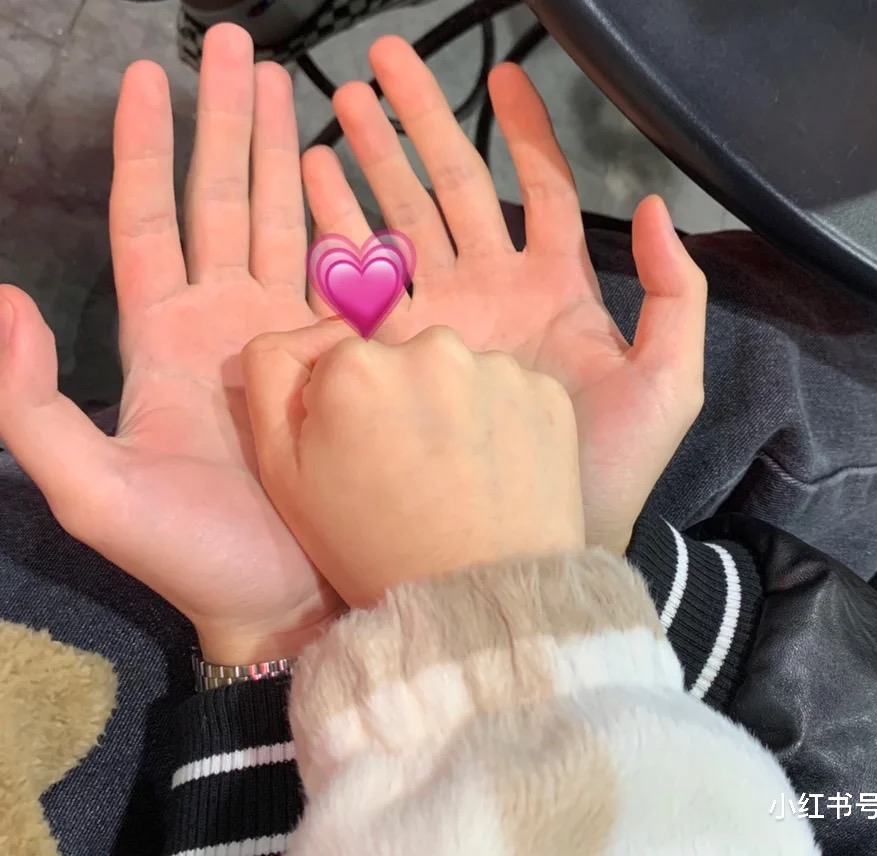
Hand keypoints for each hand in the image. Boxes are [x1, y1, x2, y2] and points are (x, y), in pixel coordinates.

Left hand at [0, 25, 341, 664]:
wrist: (288, 600)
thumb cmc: (192, 552)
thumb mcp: (91, 488)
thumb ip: (30, 404)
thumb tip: (1, 299)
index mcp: (163, 337)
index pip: (149, 219)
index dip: (146, 147)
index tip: (147, 73)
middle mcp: (224, 319)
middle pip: (219, 198)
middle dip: (225, 119)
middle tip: (238, 44)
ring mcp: (287, 332)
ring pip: (280, 217)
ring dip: (279, 148)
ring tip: (288, 81)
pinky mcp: (343, 353)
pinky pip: (342, 267)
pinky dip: (341, 213)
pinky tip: (343, 169)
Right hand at [242, 322, 584, 606]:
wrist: (478, 601)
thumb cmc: (369, 546)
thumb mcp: (283, 473)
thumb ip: (274, 378)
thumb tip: (313, 331)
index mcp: (356, 365)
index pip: (343, 361)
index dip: (348, 410)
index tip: (363, 457)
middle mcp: (430, 347)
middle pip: (405, 359)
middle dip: (403, 400)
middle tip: (413, 472)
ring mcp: (497, 368)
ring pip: (460, 374)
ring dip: (455, 407)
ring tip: (458, 477)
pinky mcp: (548, 392)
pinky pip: (511, 393)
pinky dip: (504, 422)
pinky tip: (498, 473)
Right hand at [303, 37, 706, 552]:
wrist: (534, 551)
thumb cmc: (607, 473)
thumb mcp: (667, 382)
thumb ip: (675, 293)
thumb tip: (654, 204)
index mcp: (552, 286)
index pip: (536, 189)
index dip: (522, 131)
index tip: (501, 73)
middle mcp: (489, 290)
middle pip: (452, 184)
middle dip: (418, 121)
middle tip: (379, 60)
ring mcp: (436, 319)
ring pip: (399, 217)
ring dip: (370, 159)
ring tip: (336, 101)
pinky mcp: (392, 353)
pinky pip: (360, 278)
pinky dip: (335, 228)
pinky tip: (310, 179)